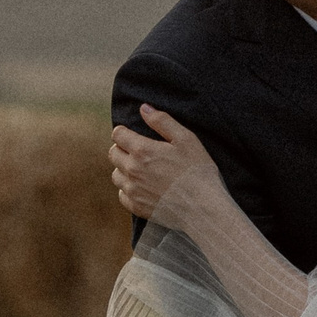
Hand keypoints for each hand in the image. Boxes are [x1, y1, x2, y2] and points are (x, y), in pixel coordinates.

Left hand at [111, 105, 221, 220]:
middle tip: (137, 151)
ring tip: (140, 169)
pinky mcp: (137, 207)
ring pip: (115, 175)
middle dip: (122, 148)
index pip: (118, 135)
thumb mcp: (186, 139)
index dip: (124, 132)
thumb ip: (162, 121)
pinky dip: (128, 189)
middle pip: (113, 154)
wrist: (203, 207)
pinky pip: (122, 195)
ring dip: (123, 169)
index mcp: (142, 150)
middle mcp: (132, 170)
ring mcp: (132, 190)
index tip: (132, 134)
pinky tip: (142, 187)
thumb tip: (144, 108)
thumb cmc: (198, 171)